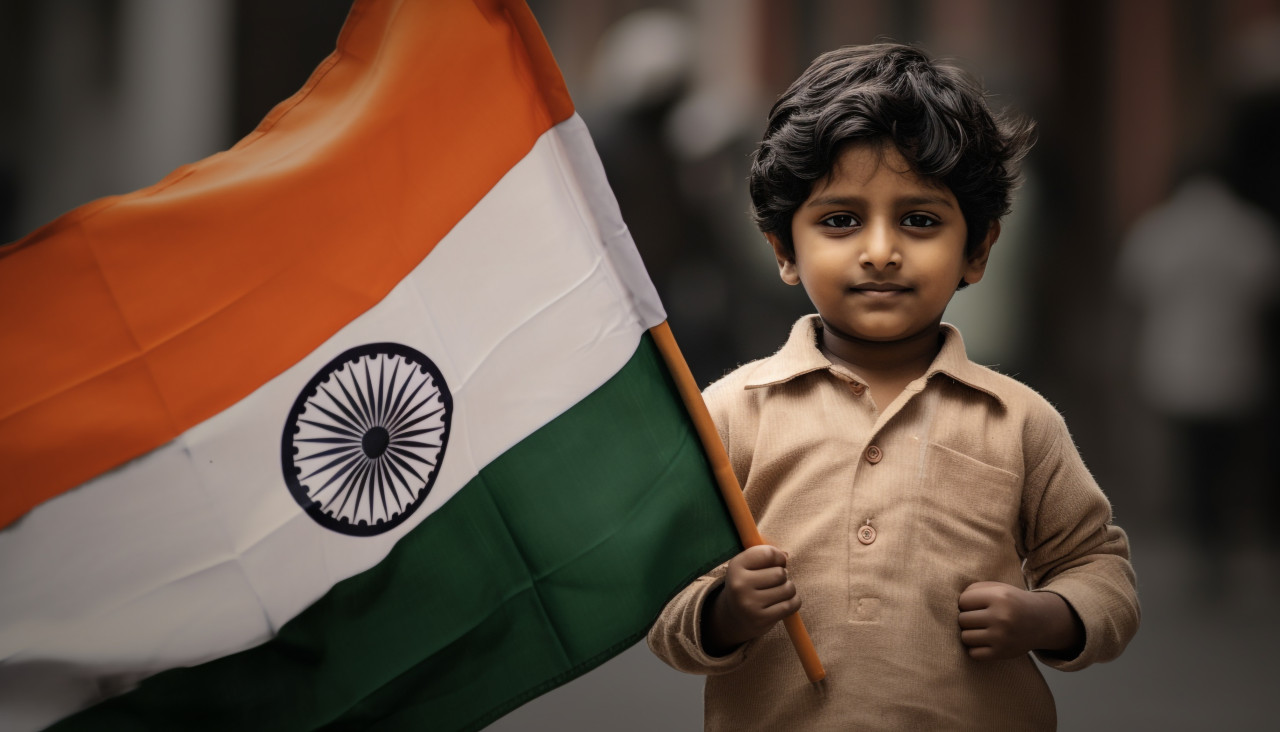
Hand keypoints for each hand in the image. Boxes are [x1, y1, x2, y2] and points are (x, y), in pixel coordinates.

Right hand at [701, 545, 799, 655]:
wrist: (735, 617)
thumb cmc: (748, 585)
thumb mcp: (749, 566)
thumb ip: (766, 556)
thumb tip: (785, 555)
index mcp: (736, 566)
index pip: (768, 554)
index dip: (778, 557)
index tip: (777, 563)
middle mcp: (739, 584)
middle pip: (780, 573)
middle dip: (783, 576)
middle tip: (774, 582)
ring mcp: (749, 604)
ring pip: (788, 589)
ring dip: (789, 590)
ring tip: (778, 592)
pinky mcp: (761, 619)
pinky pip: (790, 605)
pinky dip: (793, 602)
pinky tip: (783, 603)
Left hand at [957, 581, 1083, 660]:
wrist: (1041, 621)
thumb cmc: (1011, 602)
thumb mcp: (997, 588)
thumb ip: (972, 590)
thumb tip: (947, 603)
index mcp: (999, 597)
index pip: (963, 601)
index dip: (966, 603)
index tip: (975, 605)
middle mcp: (1001, 617)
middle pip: (962, 620)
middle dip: (967, 618)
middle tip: (978, 618)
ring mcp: (1001, 637)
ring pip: (965, 637)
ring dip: (969, 633)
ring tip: (980, 629)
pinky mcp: (1002, 653)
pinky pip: (973, 653)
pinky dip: (975, 648)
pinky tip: (984, 641)